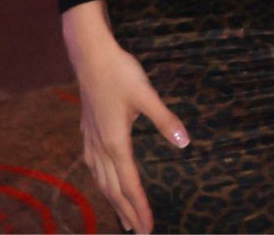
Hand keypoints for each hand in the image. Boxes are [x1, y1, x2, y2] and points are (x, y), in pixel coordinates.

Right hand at [63, 2, 188, 232]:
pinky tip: (105, 183)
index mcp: (115, 143)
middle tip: (138, 232)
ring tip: (122, 217)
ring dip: (113, 201)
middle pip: (114, 189)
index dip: (139, 208)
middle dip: (126, 212)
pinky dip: (103, 183)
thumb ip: (166, 120)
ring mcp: (91, 140)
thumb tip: (185, 142)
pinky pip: (94, 168)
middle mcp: (100, 147)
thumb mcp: (147, 96)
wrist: (89, 56)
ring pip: (101, 181)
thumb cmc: (120, 74)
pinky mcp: (88, 132)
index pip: (129, 185)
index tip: (147, 228)